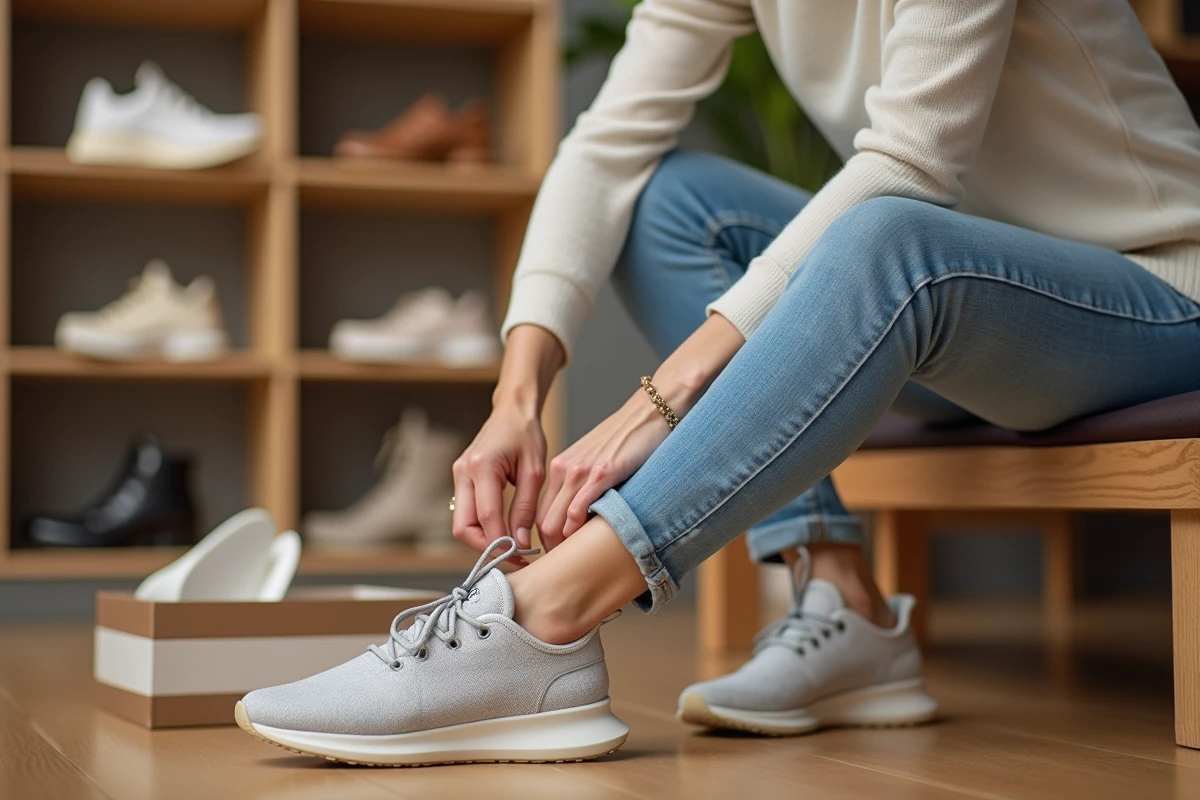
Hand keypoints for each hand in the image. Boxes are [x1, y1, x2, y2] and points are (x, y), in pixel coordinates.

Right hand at [451, 403, 545, 553]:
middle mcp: (463, 472)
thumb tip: (519, 543)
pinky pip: (466, 513)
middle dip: (486, 548)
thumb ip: (526, 508)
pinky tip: (503, 533)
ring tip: (512, 548)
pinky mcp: (460, 480)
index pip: (487, 517)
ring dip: (483, 541)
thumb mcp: (534, 472)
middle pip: (463, 528)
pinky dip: (482, 528)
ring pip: (461, 524)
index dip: (502, 543)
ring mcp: (458, 476)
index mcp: (482, 466)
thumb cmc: (526, 436)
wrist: (512, 412)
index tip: (522, 557)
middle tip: (514, 558)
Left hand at [535, 391, 670, 550]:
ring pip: (556, 522)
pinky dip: (580, 531)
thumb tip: (586, 526)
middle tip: (569, 571)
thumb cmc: (630, 441)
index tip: (561, 560)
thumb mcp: (599, 465)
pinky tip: (592, 542)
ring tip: (579, 564)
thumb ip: (587, 490)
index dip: (548, 543)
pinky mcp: (602, 473)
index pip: (541, 516)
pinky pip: (579, 510)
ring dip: (564, 547)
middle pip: (544, 523)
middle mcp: (565, 470)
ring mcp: (581, 471)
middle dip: (552, 551)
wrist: (650, 411)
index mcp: (562, 469)